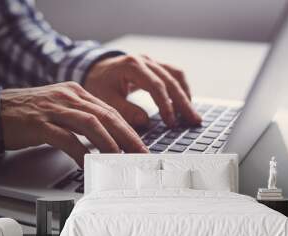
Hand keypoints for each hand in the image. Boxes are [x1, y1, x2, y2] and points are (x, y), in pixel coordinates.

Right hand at [0, 82, 147, 166]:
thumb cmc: (30, 114)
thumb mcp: (61, 109)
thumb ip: (82, 120)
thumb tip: (105, 140)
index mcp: (76, 93)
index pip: (109, 111)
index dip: (128, 129)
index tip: (140, 145)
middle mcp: (68, 97)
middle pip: (106, 116)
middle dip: (127, 136)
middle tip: (139, 154)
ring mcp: (54, 109)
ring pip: (90, 124)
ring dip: (108, 143)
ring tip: (119, 160)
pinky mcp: (40, 123)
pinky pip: (66, 138)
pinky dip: (80, 152)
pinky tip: (88, 163)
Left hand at [85, 55, 201, 127]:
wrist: (94, 69)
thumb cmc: (98, 84)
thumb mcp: (105, 98)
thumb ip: (124, 110)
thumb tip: (145, 122)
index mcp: (132, 66)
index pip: (156, 85)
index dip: (165, 105)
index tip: (171, 123)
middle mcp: (145, 60)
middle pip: (171, 80)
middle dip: (183, 102)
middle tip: (193, 121)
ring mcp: (151, 61)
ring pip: (176, 75)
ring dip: (186, 95)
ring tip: (192, 115)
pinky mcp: (155, 66)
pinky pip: (173, 75)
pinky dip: (181, 89)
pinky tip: (185, 103)